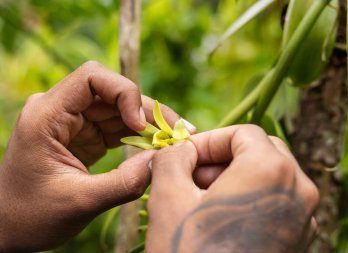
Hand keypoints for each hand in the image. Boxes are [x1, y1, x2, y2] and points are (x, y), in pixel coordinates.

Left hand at [0, 61, 184, 251]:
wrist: (10, 227)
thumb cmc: (32, 215)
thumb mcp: (80, 202)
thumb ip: (124, 182)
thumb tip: (161, 159)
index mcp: (47, 116)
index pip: (91, 77)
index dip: (123, 93)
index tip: (140, 124)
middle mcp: (60, 110)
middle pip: (112, 91)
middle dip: (146, 110)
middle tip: (177, 132)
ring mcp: (74, 122)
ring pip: (119, 108)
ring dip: (147, 123)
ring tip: (174, 140)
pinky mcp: (86, 135)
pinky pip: (118, 126)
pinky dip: (139, 135)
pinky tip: (157, 146)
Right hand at [146, 125, 318, 252]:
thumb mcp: (168, 196)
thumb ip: (172, 158)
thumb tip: (179, 149)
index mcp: (271, 170)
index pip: (243, 133)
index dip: (210, 140)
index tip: (185, 157)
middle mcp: (297, 190)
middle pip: (261, 150)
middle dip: (224, 157)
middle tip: (193, 176)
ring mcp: (302, 217)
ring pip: (270, 175)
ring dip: (236, 177)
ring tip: (202, 198)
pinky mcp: (297, 239)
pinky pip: (276, 202)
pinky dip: (249, 199)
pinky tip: (220, 218)